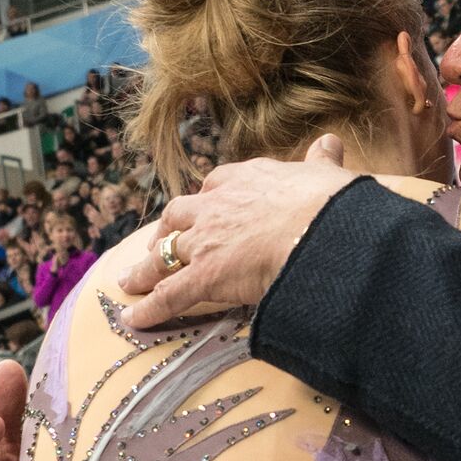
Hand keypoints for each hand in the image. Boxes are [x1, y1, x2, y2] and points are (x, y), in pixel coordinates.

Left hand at [118, 135, 356, 327]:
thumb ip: (321, 160)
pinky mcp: (203, 276)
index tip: (203, 206)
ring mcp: (205, 241)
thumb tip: (330, 142)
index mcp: (244, 179)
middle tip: (158, 244)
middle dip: (165, 230)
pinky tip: (135, 318)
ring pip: (164, 254)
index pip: (215, 185)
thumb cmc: (328, 204)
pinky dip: (150, 307)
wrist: (320, 229)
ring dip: (145, 268)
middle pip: (178, 216)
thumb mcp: (325, 174)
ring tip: (130, 280)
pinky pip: (169, 294)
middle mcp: (215, 206)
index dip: (206, 199)